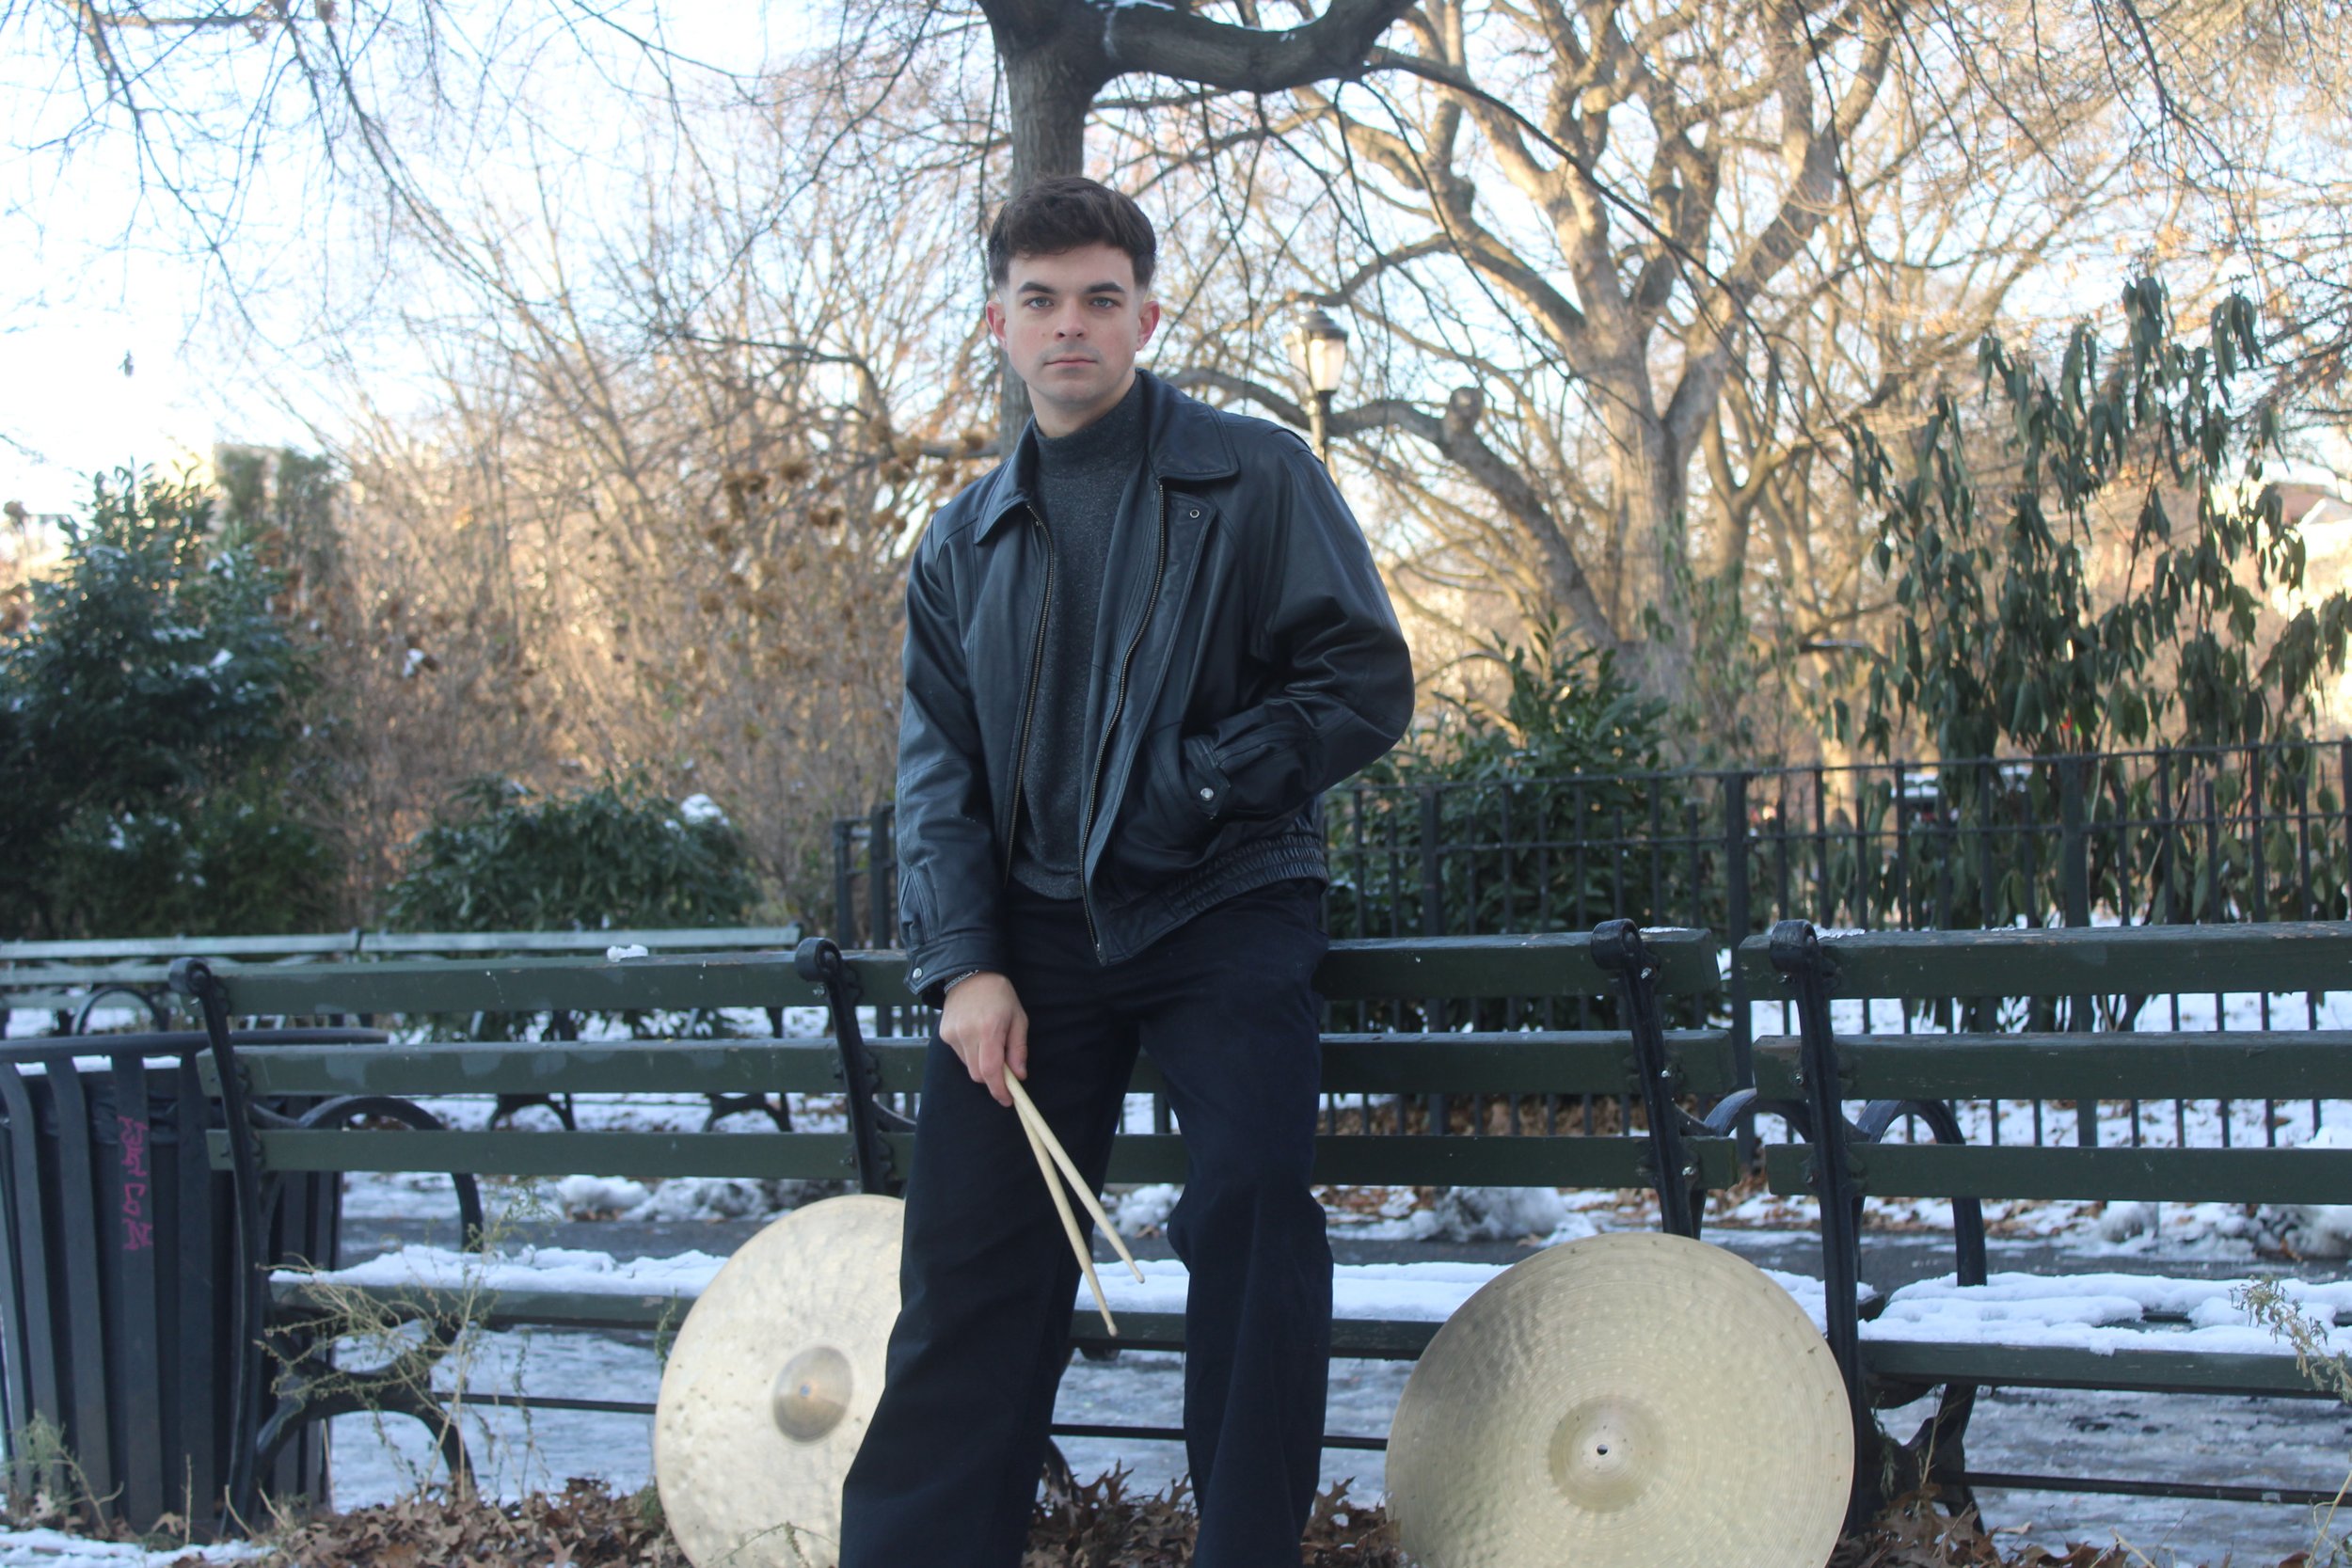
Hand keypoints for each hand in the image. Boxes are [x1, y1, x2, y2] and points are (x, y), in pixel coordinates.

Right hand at [938, 971, 1027, 1106]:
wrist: (970, 973)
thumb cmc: (1000, 995)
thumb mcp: (1018, 1018)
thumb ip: (1018, 1049)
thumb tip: (1019, 1076)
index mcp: (988, 1029)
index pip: (991, 1070)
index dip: (999, 1089)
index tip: (1008, 1099)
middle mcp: (967, 1034)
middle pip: (978, 1074)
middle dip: (993, 1079)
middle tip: (1006, 1073)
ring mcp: (952, 1035)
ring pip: (969, 1067)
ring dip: (982, 1065)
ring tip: (991, 1044)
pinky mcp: (944, 1035)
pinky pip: (960, 1056)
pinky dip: (971, 1055)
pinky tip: (977, 1037)